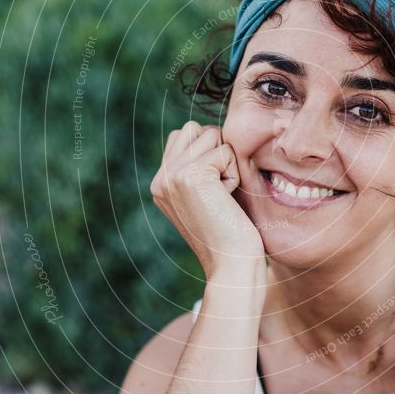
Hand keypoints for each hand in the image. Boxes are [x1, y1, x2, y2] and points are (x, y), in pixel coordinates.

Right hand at [150, 121, 264, 279]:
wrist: (232, 265)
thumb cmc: (231, 232)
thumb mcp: (207, 196)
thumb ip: (199, 166)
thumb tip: (211, 132)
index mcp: (160, 183)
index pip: (184, 135)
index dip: (210, 152)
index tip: (215, 190)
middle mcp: (160, 178)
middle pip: (196, 128)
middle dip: (218, 151)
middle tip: (220, 190)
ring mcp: (171, 176)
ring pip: (211, 135)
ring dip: (227, 162)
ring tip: (223, 194)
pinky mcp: (189, 175)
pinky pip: (225, 151)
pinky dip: (234, 174)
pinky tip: (227, 199)